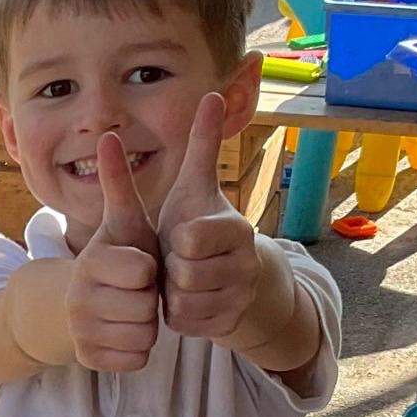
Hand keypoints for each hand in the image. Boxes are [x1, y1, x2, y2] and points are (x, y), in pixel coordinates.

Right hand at [66, 132, 159, 372]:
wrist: (84, 302)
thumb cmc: (118, 256)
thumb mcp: (123, 221)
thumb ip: (119, 184)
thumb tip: (108, 136)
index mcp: (90, 263)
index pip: (144, 272)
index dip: (151, 269)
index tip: (140, 264)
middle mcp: (79, 300)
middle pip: (146, 307)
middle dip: (151, 299)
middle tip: (138, 290)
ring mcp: (81, 333)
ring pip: (144, 336)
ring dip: (148, 324)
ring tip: (134, 309)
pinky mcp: (90, 360)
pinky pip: (137, 359)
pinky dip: (140, 349)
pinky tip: (128, 332)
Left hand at [155, 93, 259, 342]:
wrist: (228, 277)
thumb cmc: (201, 226)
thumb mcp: (197, 187)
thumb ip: (202, 146)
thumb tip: (211, 92)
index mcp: (237, 229)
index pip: (190, 239)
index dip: (176, 240)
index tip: (182, 235)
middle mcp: (246, 263)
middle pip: (184, 274)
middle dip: (171, 268)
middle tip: (179, 260)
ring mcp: (239, 297)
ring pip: (182, 301)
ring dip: (171, 292)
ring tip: (180, 279)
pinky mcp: (226, 324)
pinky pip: (183, 323)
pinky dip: (175, 313)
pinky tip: (182, 299)